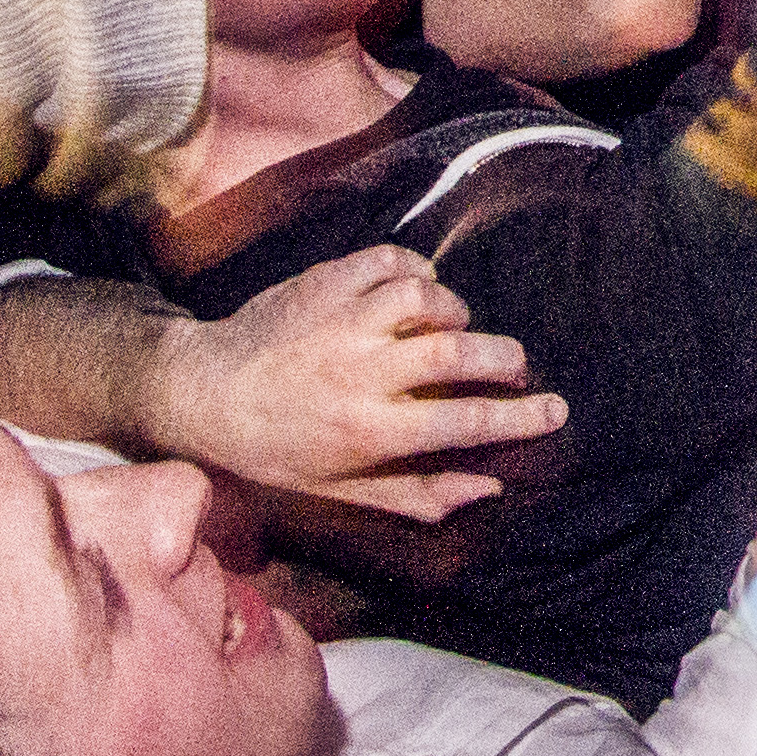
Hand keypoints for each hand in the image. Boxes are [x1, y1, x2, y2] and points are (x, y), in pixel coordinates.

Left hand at [141, 244, 565, 523]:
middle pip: (456, 354)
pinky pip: (390, 262)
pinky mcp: (324, 284)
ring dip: (456, 313)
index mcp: (364, 431)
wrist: (200, 394)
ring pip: (426, 299)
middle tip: (518, 366)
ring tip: (457, 330)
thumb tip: (488, 486)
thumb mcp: (340, 492)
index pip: (461, 423)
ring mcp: (340, 322)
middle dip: (505, 359)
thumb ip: (419, 493)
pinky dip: (417, 271)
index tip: (556, 411)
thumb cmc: (275, 454)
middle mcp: (357, 373)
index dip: (519, 418)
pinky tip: (419, 292)